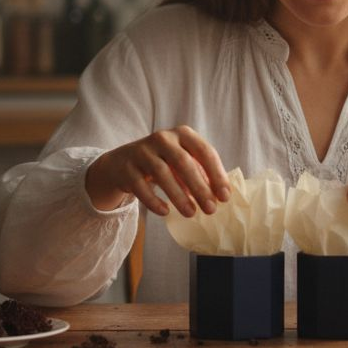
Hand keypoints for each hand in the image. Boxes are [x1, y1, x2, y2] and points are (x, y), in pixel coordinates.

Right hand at [84, 126, 230, 217]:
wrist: (122, 162)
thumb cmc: (163, 163)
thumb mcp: (183, 162)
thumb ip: (201, 174)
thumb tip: (220, 196)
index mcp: (183, 134)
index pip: (205, 152)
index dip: (216, 175)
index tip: (225, 197)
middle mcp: (163, 138)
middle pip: (184, 162)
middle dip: (200, 188)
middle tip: (210, 209)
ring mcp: (142, 151)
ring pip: (162, 173)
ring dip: (179, 196)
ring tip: (191, 213)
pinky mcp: (127, 168)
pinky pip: (141, 186)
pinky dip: (154, 201)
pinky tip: (165, 212)